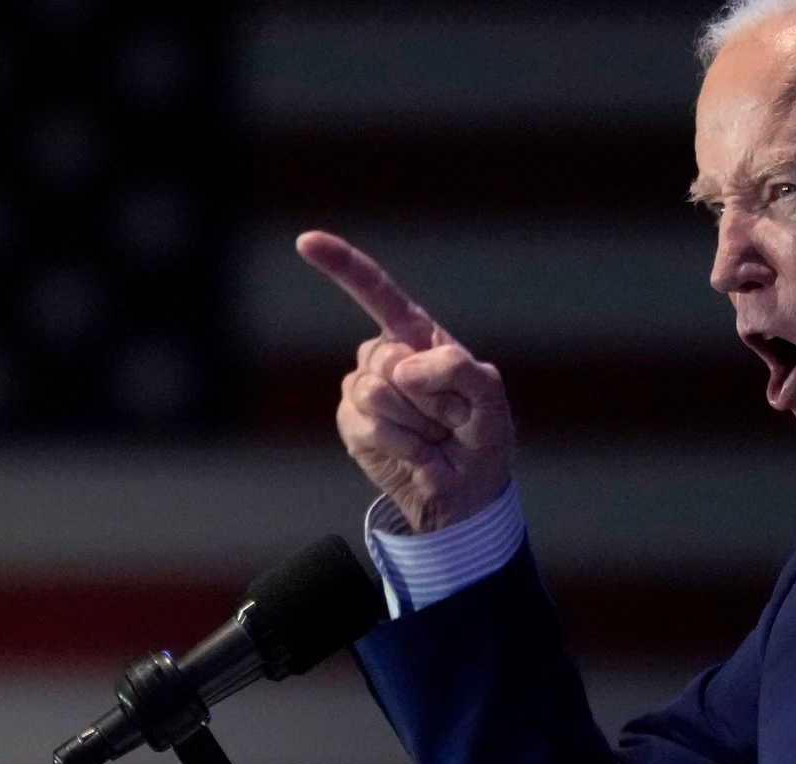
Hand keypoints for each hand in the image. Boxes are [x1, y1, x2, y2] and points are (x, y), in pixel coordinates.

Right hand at [296, 230, 515, 532]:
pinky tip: (415, 452)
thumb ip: (458, 369)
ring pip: (374, 393)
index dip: (341, 265)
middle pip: (385, 356)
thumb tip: (402, 368)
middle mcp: (384, 355)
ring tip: (433, 436)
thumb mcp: (490, 399)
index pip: (376, 292)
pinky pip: (366, 425)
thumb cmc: (481, 435)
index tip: (305, 241)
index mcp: (417, 335)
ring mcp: (362, 389)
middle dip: (427, 394)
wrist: (465, 491)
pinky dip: (400, 444)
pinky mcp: (350, 423)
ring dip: (415, 423)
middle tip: (450, 418)